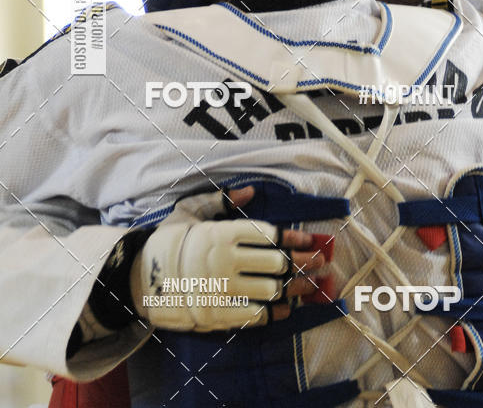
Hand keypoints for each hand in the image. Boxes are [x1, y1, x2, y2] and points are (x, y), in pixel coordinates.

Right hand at [130, 185, 325, 330]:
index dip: (294, 237)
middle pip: (276, 264)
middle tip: (322, 263)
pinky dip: (275, 312)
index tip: (312, 239)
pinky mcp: (216, 315)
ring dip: (297, 289)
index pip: (268, 234)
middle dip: (303, 264)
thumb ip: (221, 200)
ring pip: (271, 290)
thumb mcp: (190, 211)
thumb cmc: (168, 240)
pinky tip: (288, 308)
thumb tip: (250, 190)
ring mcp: (221, 290)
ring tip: (315, 286)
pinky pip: (254, 315)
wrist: (137, 278)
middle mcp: (224, 261)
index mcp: (220, 233)